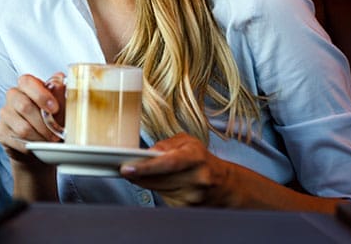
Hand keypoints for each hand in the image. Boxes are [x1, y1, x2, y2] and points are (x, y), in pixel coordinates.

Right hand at [0, 73, 63, 161]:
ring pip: (22, 127)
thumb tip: (59, 79)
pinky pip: (17, 140)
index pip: (27, 82)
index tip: (54, 108)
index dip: (41, 95)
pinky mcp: (2, 131)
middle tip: (56, 134)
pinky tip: (38, 147)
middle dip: (44, 124)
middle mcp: (13, 96)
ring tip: (50, 142)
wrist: (42, 145)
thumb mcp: (61, 106)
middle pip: (24, 106)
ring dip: (40, 137)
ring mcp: (5, 114)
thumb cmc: (52, 121)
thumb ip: (60, 93)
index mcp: (27, 85)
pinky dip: (32, 146)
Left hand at [118, 133, 236, 207]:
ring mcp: (193, 197)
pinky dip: (159, 191)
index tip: (127, 168)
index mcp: (195, 157)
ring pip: (159, 190)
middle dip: (139, 176)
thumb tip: (146, 154)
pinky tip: (161, 183)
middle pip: (159, 180)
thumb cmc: (202, 159)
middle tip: (125, 170)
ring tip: (141, 173)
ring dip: (147, 182)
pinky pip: (165, 199)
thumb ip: (165, 144)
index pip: (167, 163)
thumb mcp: (187, 142)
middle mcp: (197, 178)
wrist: (225, 184)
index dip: (146, 167)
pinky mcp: (188, 209)